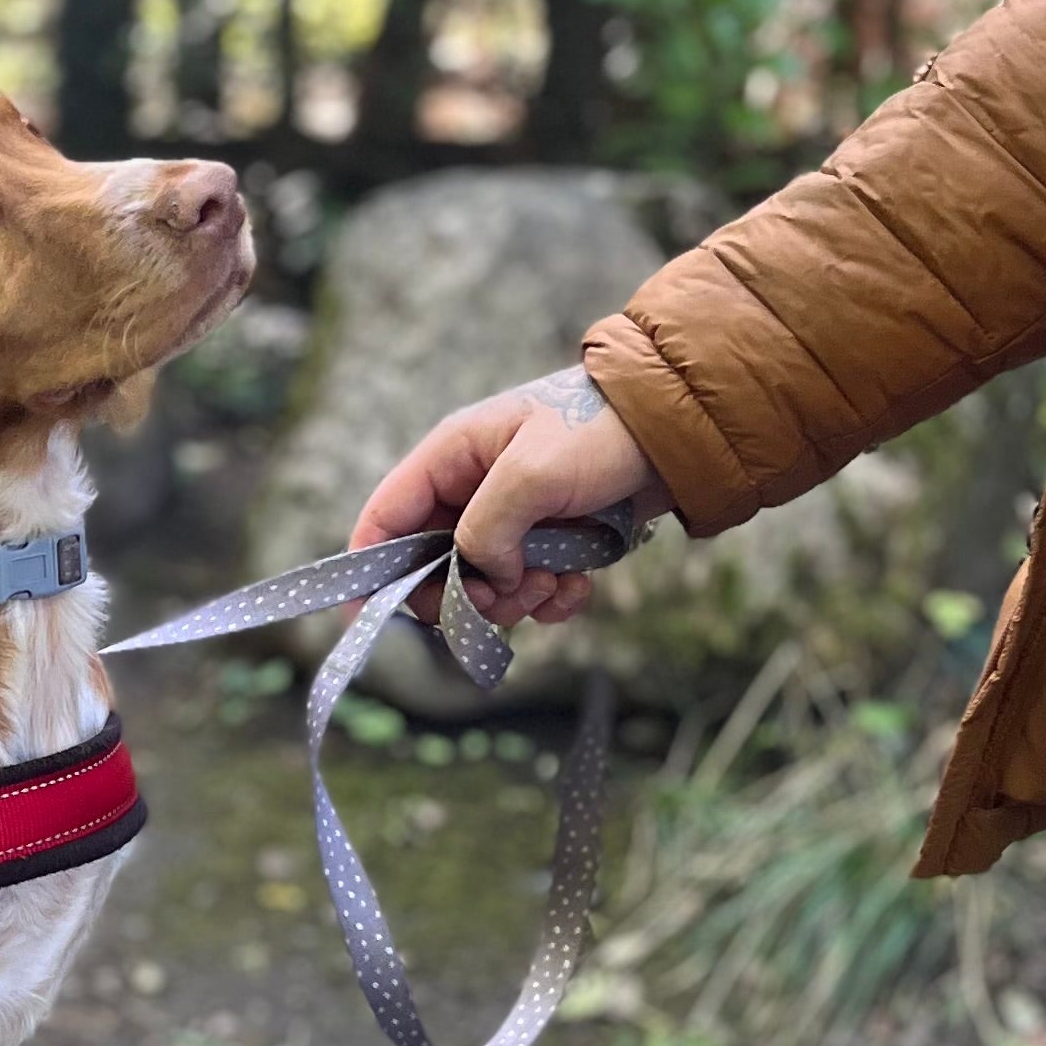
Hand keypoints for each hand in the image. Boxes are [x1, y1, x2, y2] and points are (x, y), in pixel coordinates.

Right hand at [349, 365, 670, 626]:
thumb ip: (488, 528)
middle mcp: (473, 490)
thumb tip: (480, 577)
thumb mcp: (534, 472)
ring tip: (554, 581)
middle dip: (463, 593)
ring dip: (513, 600)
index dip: (368, 566)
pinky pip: (526, 592)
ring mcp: (511, 521)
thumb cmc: (602, 430)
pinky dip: (548, 601)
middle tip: (502, 597)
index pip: (386, 516)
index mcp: (453, 457)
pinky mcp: (549, 545)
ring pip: (481, 587)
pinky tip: (577, 585)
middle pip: (430, 566)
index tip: (365, 615)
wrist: (679, 434)